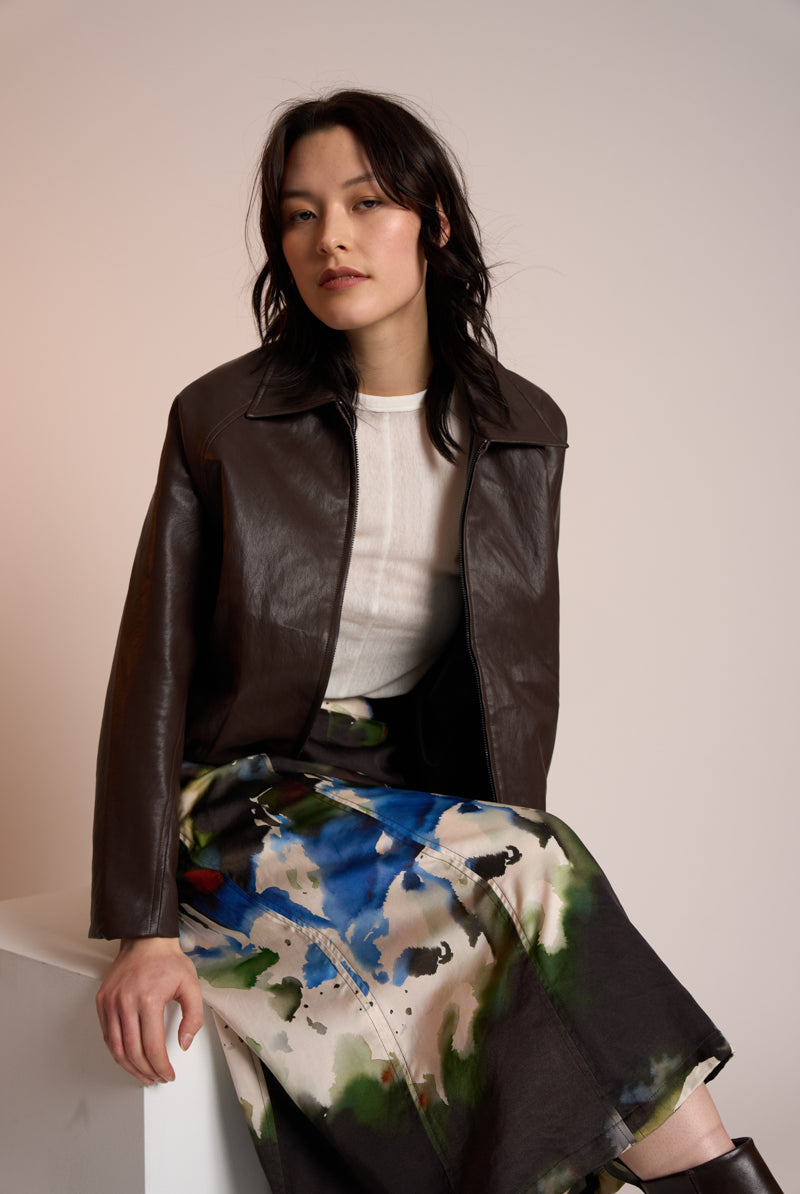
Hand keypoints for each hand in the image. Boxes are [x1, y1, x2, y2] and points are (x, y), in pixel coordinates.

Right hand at [95, 935, 204, 1085]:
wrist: (146, 940)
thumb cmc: (168, 961)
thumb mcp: (191, 986)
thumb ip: (193, 1018)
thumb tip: (183, 1044)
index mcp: (149, 1000)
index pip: (152, 1047)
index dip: (161, 1066)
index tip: (168, 1074)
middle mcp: (126, 1003)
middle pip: (132, 1051)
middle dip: (146, 1071)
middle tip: (156, 1077)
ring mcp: (111, 1002)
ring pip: (116, 1047)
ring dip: (129, 1066)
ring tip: (142, 1073)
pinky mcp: (102, 1001)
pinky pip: (107, 1034)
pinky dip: (116, 1051)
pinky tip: (128, 1056)